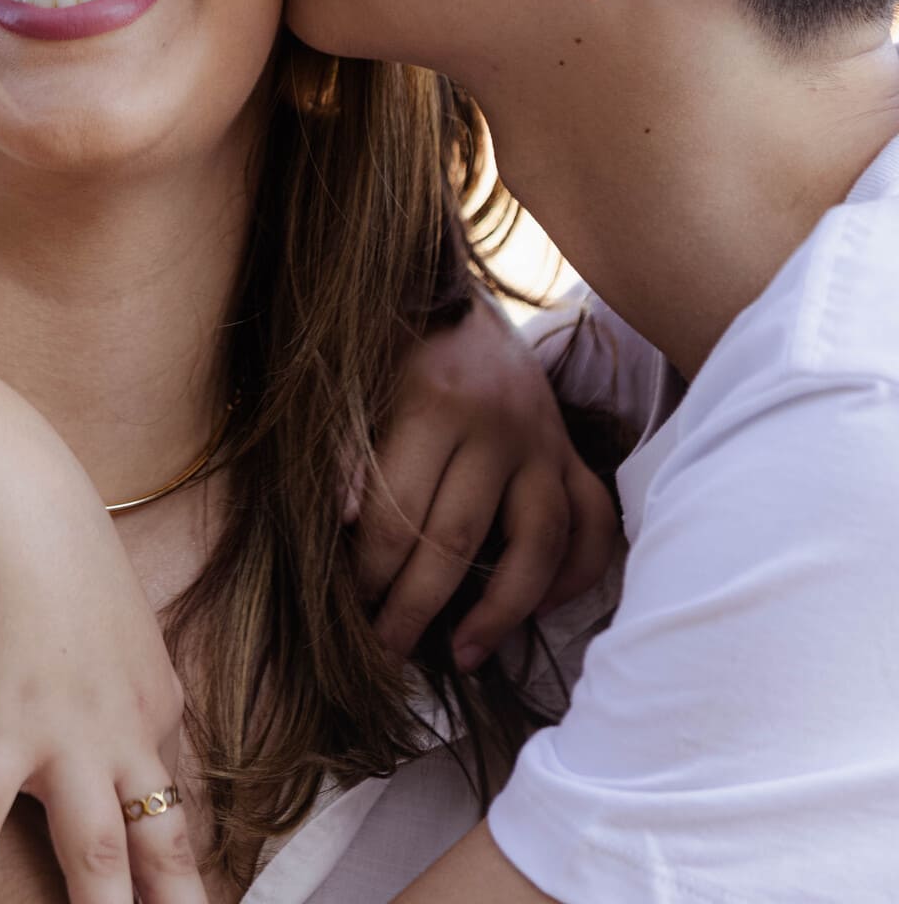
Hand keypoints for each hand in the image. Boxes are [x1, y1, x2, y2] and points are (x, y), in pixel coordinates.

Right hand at [0, 424, 206, 903]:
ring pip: (98, 855)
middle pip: (162, 848)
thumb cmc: (44, 540)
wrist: (3, 487)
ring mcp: (64, 731)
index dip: (178, 870)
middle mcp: (124, 726)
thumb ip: (111, 672)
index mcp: (155, 699)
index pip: (176, 805)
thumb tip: (99, 707)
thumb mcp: (106, 613)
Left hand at [354, 295, 616, 667]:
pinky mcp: (570, 447)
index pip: (397, 515)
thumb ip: (344, 444)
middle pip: (458, 540)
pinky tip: (542, 609)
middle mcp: (498, 424)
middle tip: (385, 654)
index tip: (346, 612)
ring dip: (503, 611)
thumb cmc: (388, 334)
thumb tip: (344, 522)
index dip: (368, 573)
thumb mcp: (352, 373)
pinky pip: (593, 521)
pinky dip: (575, 572)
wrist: (451, 281)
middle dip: (415, 608)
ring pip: (539, 542)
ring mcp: (543, 439)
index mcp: (433, 402)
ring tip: (465, 655)